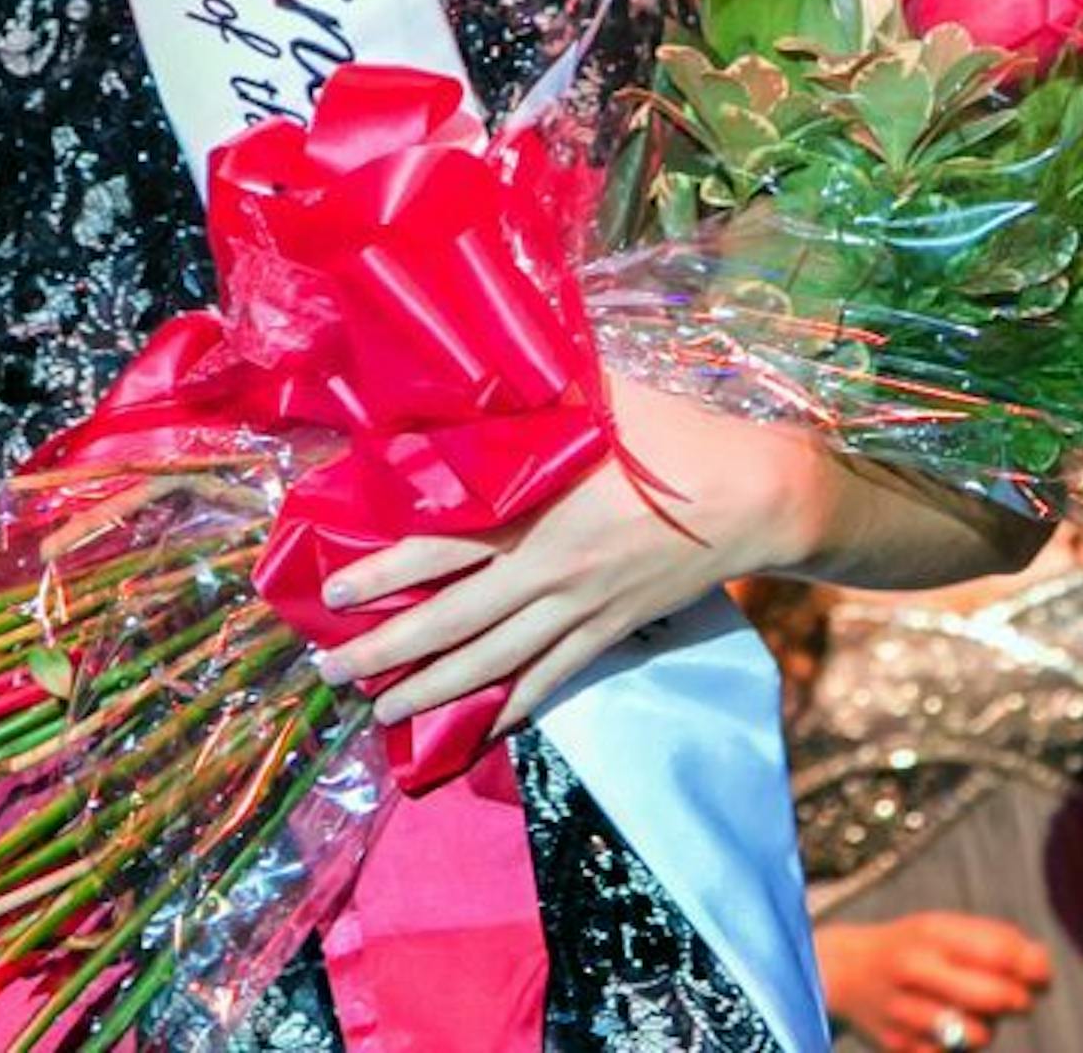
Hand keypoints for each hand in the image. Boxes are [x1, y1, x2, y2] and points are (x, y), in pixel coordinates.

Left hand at [310, 374, 819, 733]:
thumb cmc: (672, 430)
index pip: (439, 547)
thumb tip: (488, 356)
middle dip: (386, 650)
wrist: (752, 495)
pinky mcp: (612, 631)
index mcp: (534, 509)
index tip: (331, 591)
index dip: (382, 572)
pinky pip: (553, 677)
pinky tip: (483, 725)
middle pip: (452, 620)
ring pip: (493, 662)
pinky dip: (514, 704)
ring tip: (384, 712)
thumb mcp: (597, 392)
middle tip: (329, 672)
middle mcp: (546, 569)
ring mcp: (580, 609)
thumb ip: (538, 390)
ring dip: (434, 690)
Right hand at [816, 912, 1050, 1052]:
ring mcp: (906, 1011)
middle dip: (1017, 1000)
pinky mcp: (902, 1048)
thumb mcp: (940, 928)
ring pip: (979, 1034)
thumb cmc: (908, 948)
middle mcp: (916, 969)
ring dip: (987, 1026)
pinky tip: (942, 1029)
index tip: (1040, 973)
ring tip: (970, 1011)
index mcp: (930, 932)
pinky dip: (957, 1047)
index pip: (1000, 952)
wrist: (844, 972)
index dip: (1033, 966)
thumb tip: (1042, 964)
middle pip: (995, 997)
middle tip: (1015, 997)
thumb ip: (991, 940)